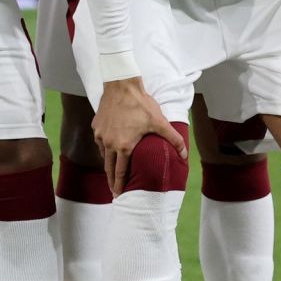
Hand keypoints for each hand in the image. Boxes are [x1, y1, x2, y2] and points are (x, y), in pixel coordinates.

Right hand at [91, 77, 184, 196]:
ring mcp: (100, 135)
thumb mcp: (160, 122)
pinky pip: (100, 142)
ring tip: (112, 171)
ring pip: (103, 154)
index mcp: (124, 147)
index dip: (120, 185)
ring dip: (108, 164)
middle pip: (109, 168)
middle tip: (113, 191)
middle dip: (111, 181)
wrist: (120, 86)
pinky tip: (108, 148)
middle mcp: (109, 144)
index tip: (118, 194)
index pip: (121, 172)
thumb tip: (184, 154)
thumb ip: (174, 139)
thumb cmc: (141, 105)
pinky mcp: (96, 126)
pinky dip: (104, 148)